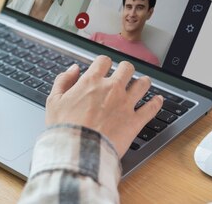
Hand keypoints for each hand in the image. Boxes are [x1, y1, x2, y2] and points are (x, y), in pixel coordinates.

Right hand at [45, 55, 162, 156]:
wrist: (78, 152)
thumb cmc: (64, 129)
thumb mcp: (54, 102)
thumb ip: (63, 81)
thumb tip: (73, 69)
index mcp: (91, 82)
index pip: (104, 61)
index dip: (104, 63)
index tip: (104, 68)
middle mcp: (111, 89)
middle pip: (127, 68)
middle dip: (126, 70)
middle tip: (124, 75)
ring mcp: (125, 104)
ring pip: (143, 84)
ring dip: (143, 82)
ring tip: (143, 84)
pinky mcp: (135, 121)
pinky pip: (152, 108)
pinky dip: (156, 102)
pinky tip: (158, 100)